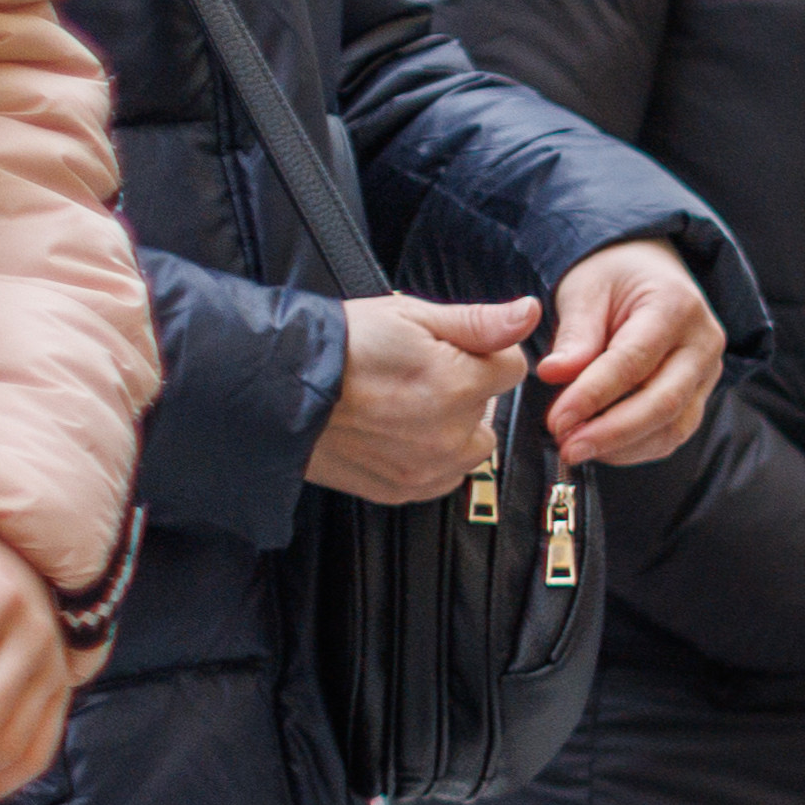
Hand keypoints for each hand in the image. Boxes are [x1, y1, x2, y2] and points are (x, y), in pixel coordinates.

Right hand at [305, 294, 523, 499]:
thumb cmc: (338, 347)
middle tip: (417, 376)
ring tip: (405, 405)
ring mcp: (426, 468)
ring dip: (451, 430)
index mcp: (459, 386)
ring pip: (470, 450)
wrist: (277, 387)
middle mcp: (449, 435)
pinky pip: (440, 479)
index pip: (511, 370)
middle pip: (489, 413)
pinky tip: (397, 434)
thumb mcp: (410, 316)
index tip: (449, 350)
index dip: (483, 354)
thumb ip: (478, 322)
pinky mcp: (401, 490)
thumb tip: (527, 314)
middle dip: (466, 394)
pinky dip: (429, 460)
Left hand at [535, 242, 726, 470]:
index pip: (632, 362)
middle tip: (568, 447)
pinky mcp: (699, 396)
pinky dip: (635, 447)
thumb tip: (554, 375)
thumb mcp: (586, 290)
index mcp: (675, 307)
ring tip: (578, 448)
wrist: (647, 271)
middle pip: (662, 403)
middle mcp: (703, 344)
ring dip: (623, 446)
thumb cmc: (613, 277)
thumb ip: (575, 335)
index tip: (556, 420)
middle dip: (611, 433)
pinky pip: (672, 433)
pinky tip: (601, 446)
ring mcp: (707, 374)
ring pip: (673, 428)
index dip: (592, 396)